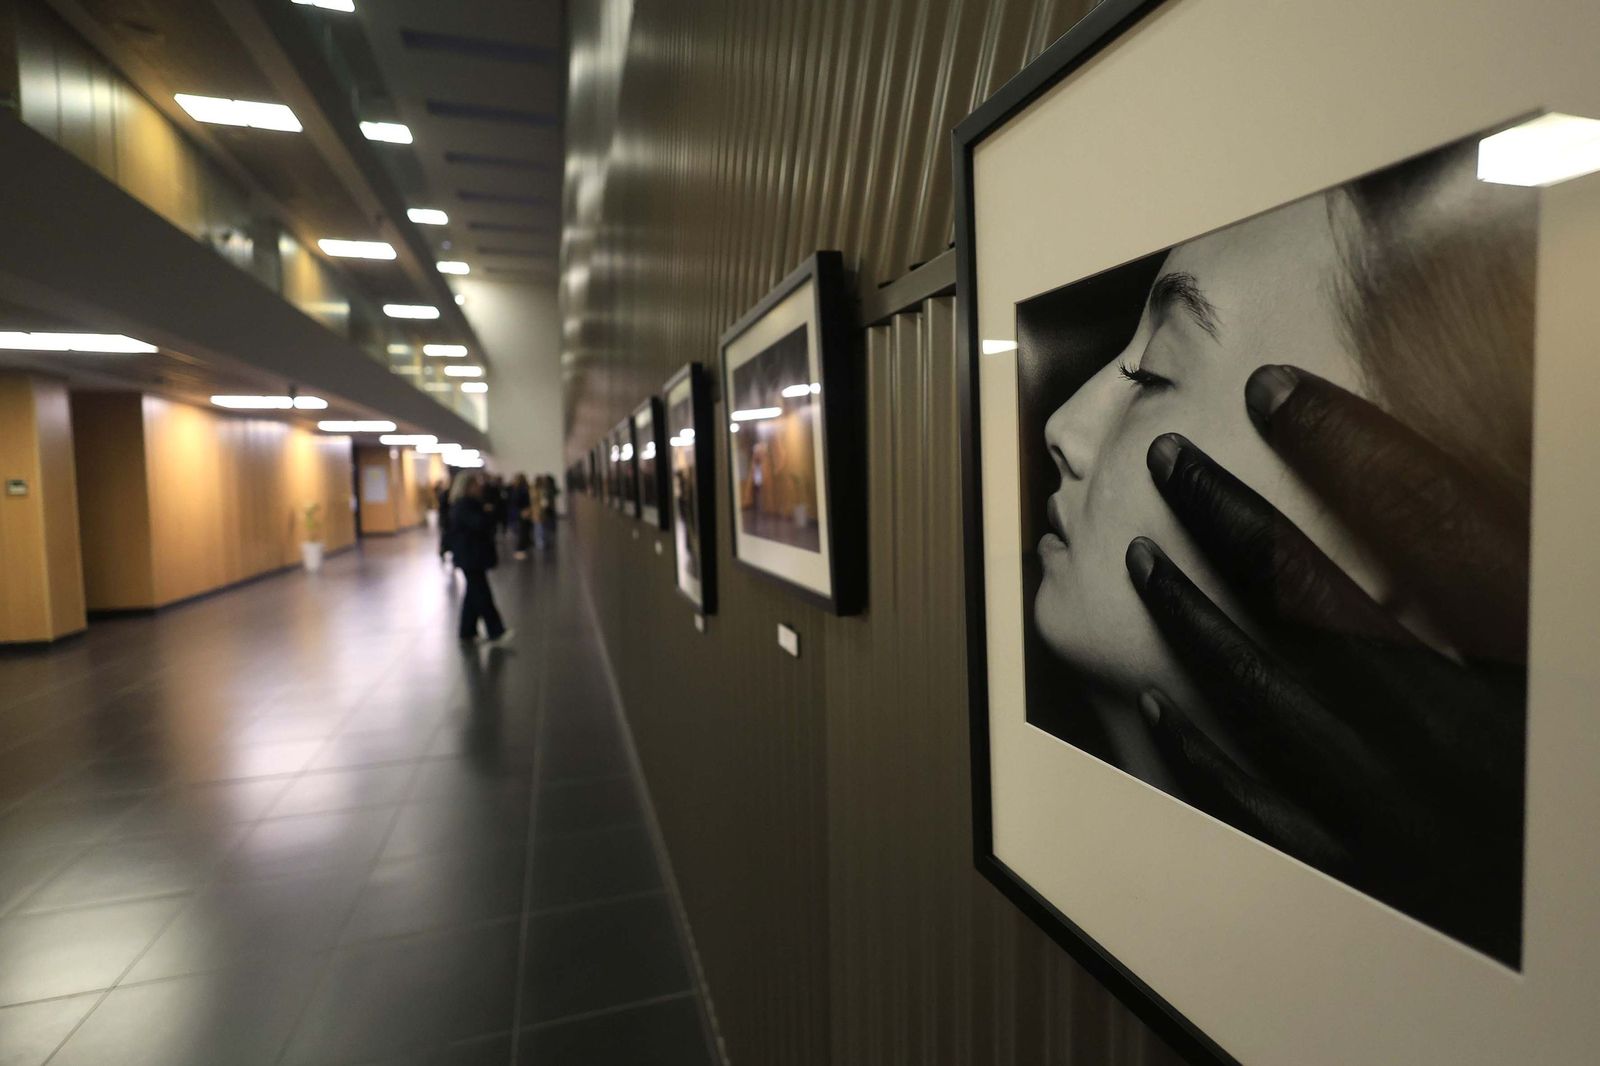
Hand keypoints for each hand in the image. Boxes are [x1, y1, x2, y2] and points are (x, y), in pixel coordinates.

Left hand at [1127, 364, 1526, 964]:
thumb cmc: (1588, 794)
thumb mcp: (1584, 650)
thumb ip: (1534, 571)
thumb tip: (1504, 449)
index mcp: (1544, 675)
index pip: (1433, 528)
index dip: (1346, 446)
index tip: (1277, 392)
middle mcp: (1464, 746)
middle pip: (1317, 605)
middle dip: (1231, 519)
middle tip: (1170, 458)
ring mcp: (1408, 825)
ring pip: (1266, 698)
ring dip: (1192, 617)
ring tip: (1141, 556)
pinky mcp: (1375, 889)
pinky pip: (1260, 812)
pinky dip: (1201, 752)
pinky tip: (1161, 702)